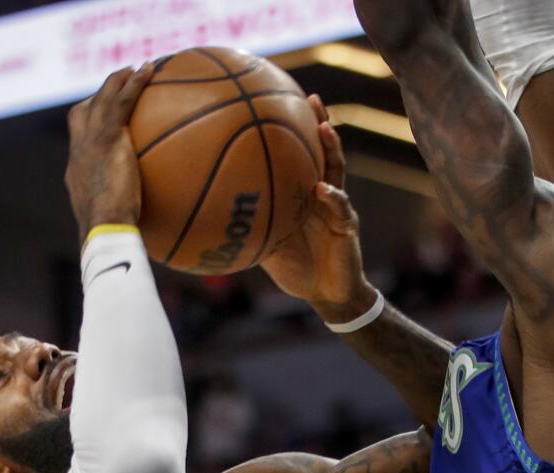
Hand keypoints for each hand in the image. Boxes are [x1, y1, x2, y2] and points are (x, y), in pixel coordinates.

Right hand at [64, 64, 152, 240]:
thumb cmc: (111, 239)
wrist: (104, 229)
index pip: (79, 145)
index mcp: (78, 174)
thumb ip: (124, 224)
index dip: (88, 131)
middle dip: (97, 99)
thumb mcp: (114, 229)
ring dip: (117, 81)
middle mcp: (79, 153)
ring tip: (135, 69)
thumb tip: (143, 238)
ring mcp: (90, 142)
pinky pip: (121, 101)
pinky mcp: (107, 137)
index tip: (103, 124)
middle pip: (81, 115)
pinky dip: (133, 83)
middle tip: (117, 89)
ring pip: (100, 100)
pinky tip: (150, 70)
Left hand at [261, 95, 377, 323]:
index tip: (279, 101)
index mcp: (302, 193)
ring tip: (323, 127)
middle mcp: (322, 192)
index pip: (300, 154)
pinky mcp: (347, 224)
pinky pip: (340, 206)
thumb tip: (206, 219)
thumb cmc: (295, 269)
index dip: (294, 130)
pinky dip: (331, 196)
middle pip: (322, 151)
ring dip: (332, 147)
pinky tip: (322, 188)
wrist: (325, 294)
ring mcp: (337, 206)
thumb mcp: (264, 245)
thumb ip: (245, 229)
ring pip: (337, 169)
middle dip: (319, 122)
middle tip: (309, 97)